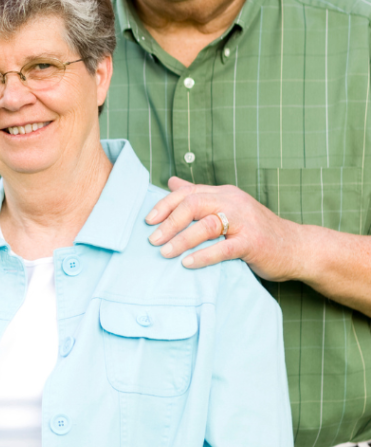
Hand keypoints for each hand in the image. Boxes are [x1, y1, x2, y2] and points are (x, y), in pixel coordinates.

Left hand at [145, 178, 300, 279]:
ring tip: (164, 252)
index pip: (188, 193)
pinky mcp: (253, 243)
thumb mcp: (228, 208)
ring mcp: (245, 222)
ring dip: (181, 239)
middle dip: (169, 221)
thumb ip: (200, 196)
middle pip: (193, 204)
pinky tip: (187, 263)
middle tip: (152, 239)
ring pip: (206, 225)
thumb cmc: (257, 230)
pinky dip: (203, 256)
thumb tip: (172, 182)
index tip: (148, 220)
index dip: (165, 205)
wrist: (298, 248)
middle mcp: (233, 202)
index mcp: (225, 193)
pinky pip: (223, 248)